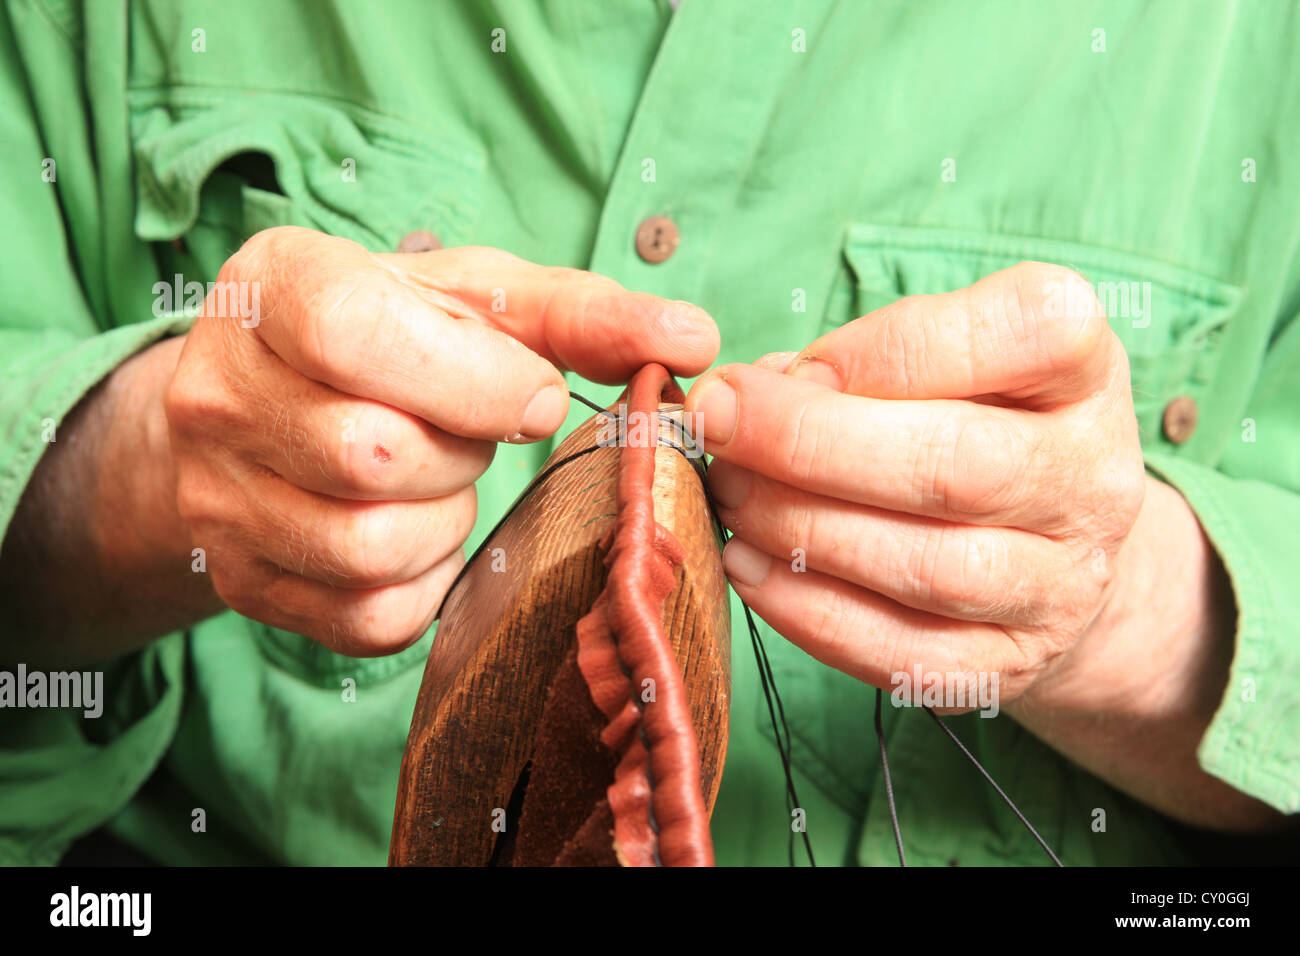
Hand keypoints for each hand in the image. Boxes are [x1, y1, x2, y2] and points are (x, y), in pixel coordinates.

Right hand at [165, 226, 716, 655]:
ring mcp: (217, 498)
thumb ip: (583, 313)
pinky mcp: (245, 582)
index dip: (474, 379)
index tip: (530, 393)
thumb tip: (694, 336)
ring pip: (372, 547)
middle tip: (468, 432)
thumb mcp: (479, 300)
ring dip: (446, 520)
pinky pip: (371, 615)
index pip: (359, 335)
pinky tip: (418, 528)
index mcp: (272, 289)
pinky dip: (427, 580)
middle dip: (462, 452)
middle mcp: (217, 394)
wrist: (275, 406)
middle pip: (375, 456)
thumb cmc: (395, 338)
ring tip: (440, 477)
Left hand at [685, 262, 1143, 706]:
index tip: (785, 364)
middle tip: (717, 424)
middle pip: (956, 466)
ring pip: (927, 568)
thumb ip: (861, 359)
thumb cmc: (971, 419)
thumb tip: (746, 396)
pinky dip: (810, 613)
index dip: (883, 348)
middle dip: (809, 443)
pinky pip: (906, 655)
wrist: (1046, 545)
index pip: (1020, 333)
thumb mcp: (946, 356)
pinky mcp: (1013, 662)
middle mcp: (1094, 478)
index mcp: (1086, 370)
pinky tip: (749, 568)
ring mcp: (1064, 583)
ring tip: (731, 494)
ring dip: (801, 529)